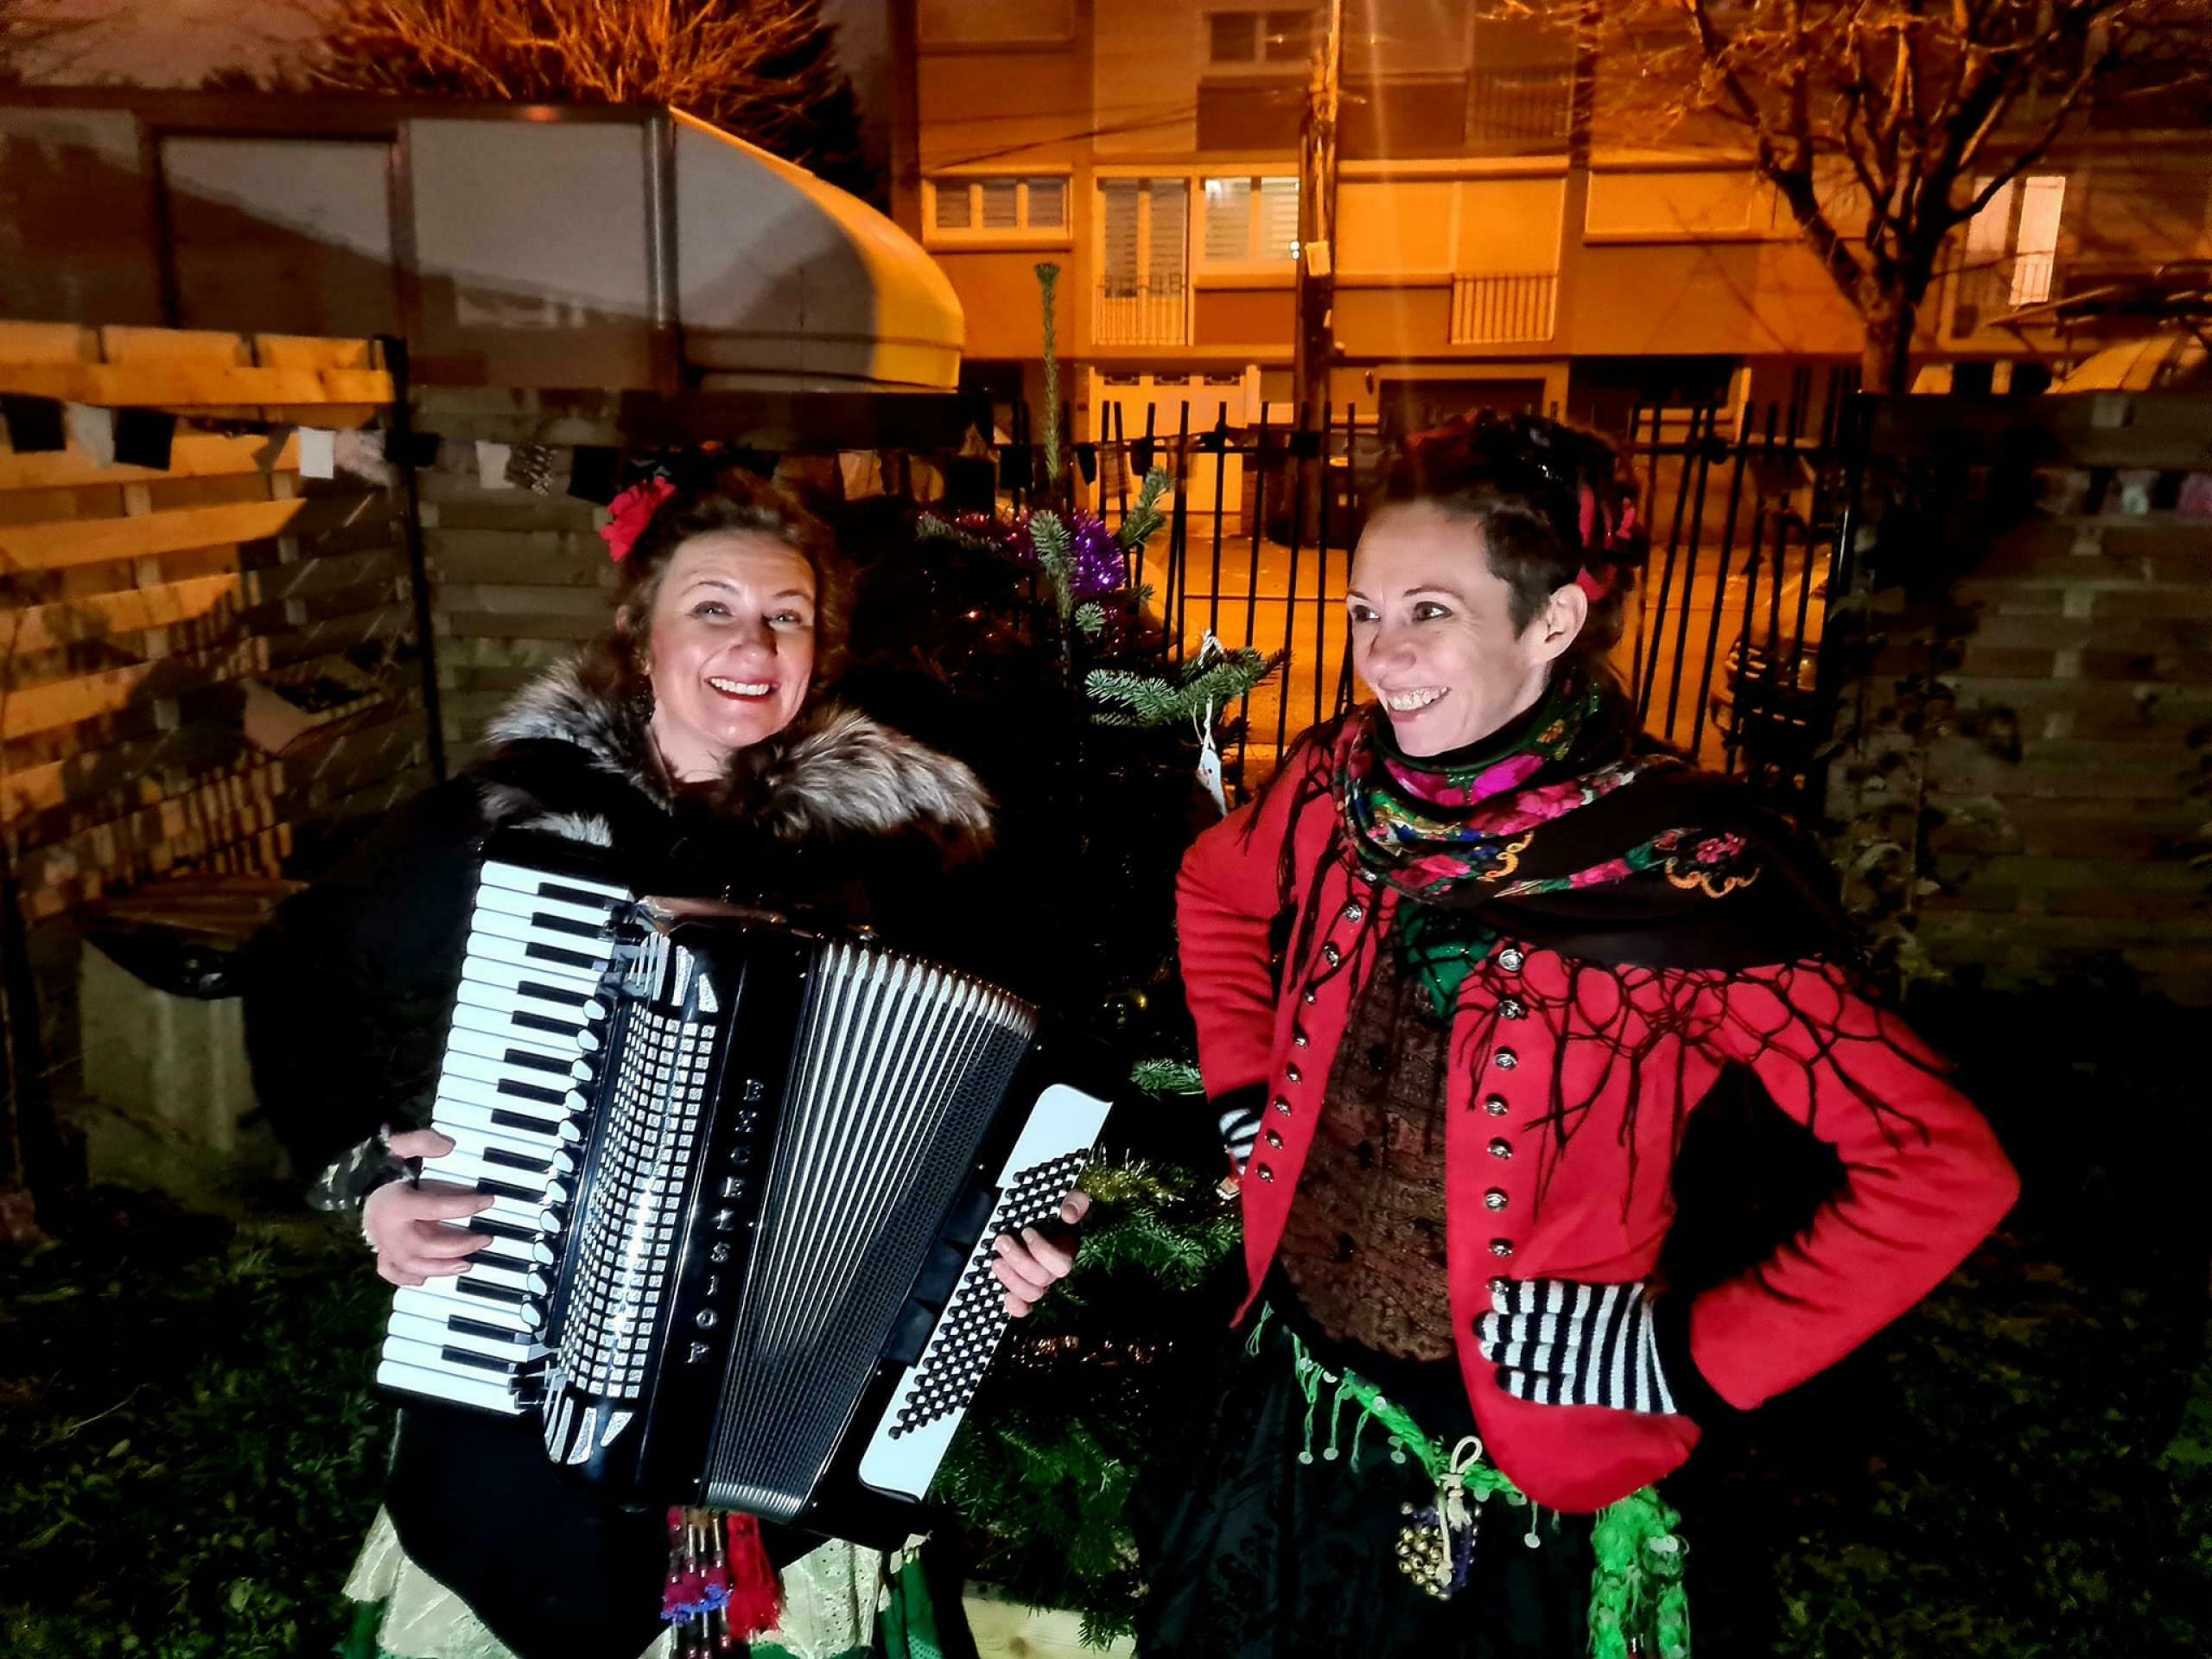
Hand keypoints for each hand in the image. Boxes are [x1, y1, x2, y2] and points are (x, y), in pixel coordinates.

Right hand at [363, 1129, 495, 1287]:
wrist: (353, 1181)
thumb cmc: (384, 1165)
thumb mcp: (401, 1146)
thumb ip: (422, 1142)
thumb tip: (448, 1145)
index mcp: (396, 1204)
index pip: (435, 1208)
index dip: (464, 1205)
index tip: (488, 1200)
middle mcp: (389, 1230)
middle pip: (425, 1246)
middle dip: (458, 1245)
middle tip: (485, 1239)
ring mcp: (383, 1244)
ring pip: (412, 1266)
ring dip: (441, 1268)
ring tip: (468, 1263)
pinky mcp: (380, 1252)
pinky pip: (392, 1272)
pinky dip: (407, 1279)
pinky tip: (425, 1280)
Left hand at [989, 1191, 1089, 1317]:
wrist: (1037, 1217)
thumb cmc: (1054, 1210)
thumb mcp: (1068, 1198)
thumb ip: (1075, 1201)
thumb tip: (1069, 1214)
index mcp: (1068, 1252)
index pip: (1061, 1263)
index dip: (1043, 1252)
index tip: (1026, 1231)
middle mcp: (1054, 1272)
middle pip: (1042, 1279)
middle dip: (1019, 1260)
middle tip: (1002, 1240)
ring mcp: (1040, 1283)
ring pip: (1032, 1295)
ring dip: (1011, 1279)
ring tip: (996, 1261)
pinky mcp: (1024, 1289)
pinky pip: (1024, 1308)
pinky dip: (1015, 1306)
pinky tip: (1005, 1296)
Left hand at [1475, 1278, 1678, 1416]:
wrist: (1692, 1359)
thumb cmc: (1672, 1317)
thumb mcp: (1641, 1288)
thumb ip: (1614, 1285)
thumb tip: (1602, 1265)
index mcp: (1597, 1303)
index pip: (1551, 1298)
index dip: (1522, 1296)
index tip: (1497, 1291)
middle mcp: (1584, 1330)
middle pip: (1537, 1327)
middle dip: (1506, 1325)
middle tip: (1481, 1324)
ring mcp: (1585, 1362)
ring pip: (1538, 1355)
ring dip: (1509, 1351)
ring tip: (1486, 1347)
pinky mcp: (1592, 1389)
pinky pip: (1554, 1389)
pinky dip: (1528, 1386)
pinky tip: (1505, 1381)